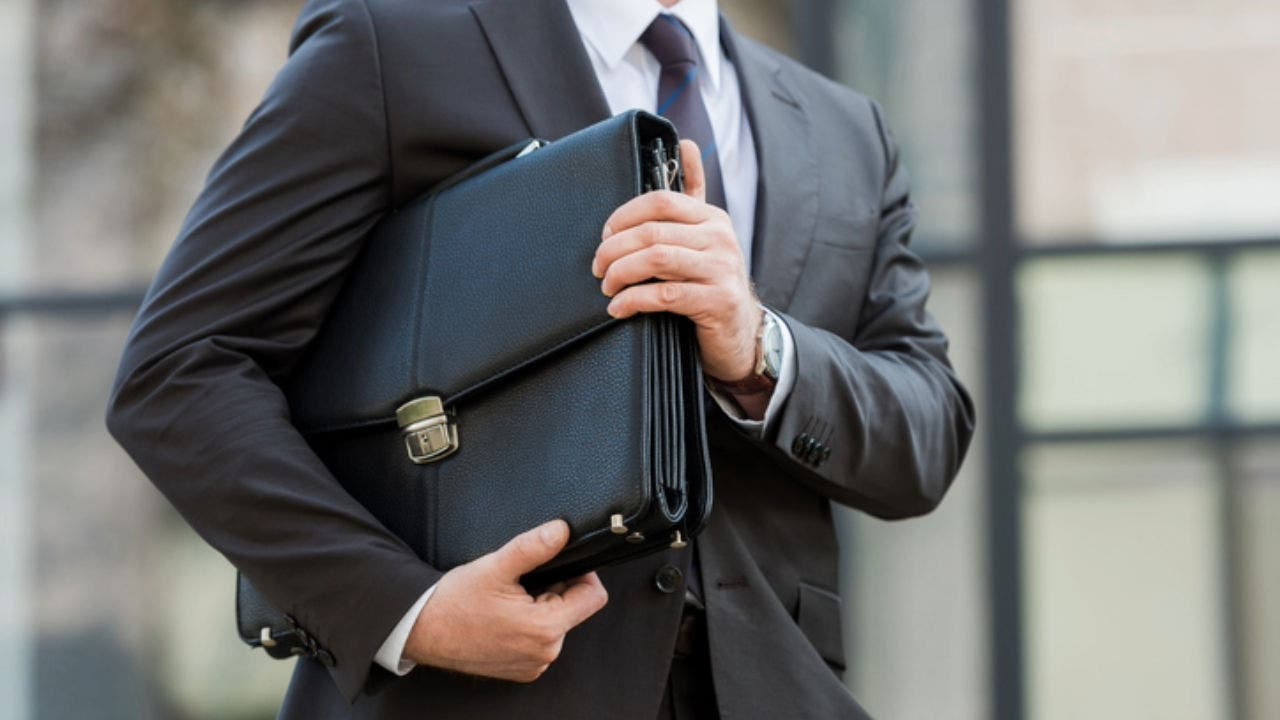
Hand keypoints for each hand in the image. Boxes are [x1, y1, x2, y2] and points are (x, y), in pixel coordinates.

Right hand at [403, 519, 607, 681]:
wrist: (422, 630)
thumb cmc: (454, 601)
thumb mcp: (495, 567)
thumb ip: (532, 547)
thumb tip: (562, 530)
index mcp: (545, 628)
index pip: (593, 596)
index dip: (582, 574)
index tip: (558, 564)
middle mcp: (545, 653)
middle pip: (574, 609)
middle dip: (556, 590)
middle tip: (522, 582)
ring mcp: (534, 664)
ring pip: (558, 623)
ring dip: (542, 607)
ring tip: (510, 599)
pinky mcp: (523, 670)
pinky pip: (541, 640)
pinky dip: (530, 625)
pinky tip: (505, 616)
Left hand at [592, 139, 761, 381]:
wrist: (740, 332)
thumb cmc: (710, 283)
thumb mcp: (703, 237)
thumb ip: (692, 194)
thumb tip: (688, 144)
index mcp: (711, 218)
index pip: (661, 201)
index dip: (624, 216)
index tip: (605, 235)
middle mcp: (720, 239)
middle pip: (653, 232)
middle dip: (614, 249)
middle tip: (598, 267)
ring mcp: (722, 270)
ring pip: (657, 260)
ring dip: (621, 274)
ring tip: (607, 286)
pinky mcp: (718, 302)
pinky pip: (665, 295)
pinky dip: (634, 300)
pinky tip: (619, 308)